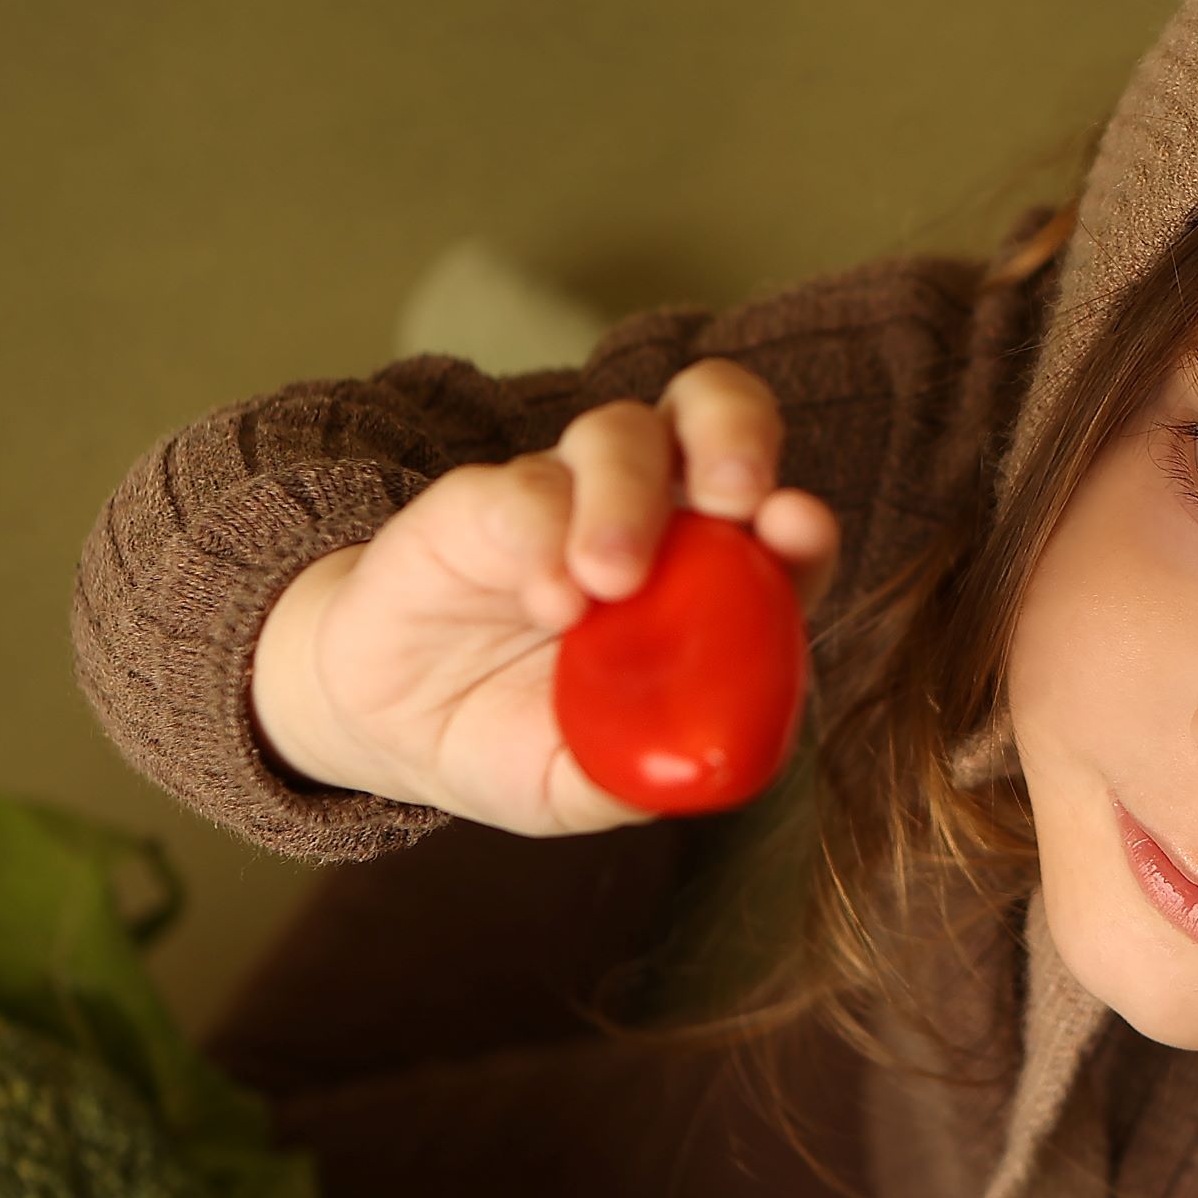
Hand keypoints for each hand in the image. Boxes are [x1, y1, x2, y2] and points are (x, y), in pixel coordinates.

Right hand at [249, 357, 841, 836]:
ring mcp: (566, 497)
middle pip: (715, 415)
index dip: (801, 523)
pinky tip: (550, 600)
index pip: (780, 524)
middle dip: (737, 437)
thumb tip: (713, 760)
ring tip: (609, 582)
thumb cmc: (519, 739)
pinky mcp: (481, 499)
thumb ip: (654, 771)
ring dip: (628, 497)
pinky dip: (542, 528)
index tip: (798, 530)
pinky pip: (524, 483)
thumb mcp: (590, 783)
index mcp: (709, 579)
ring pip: (619, 433)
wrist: (396, 726)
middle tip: (733, 496)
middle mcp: (651, 517)